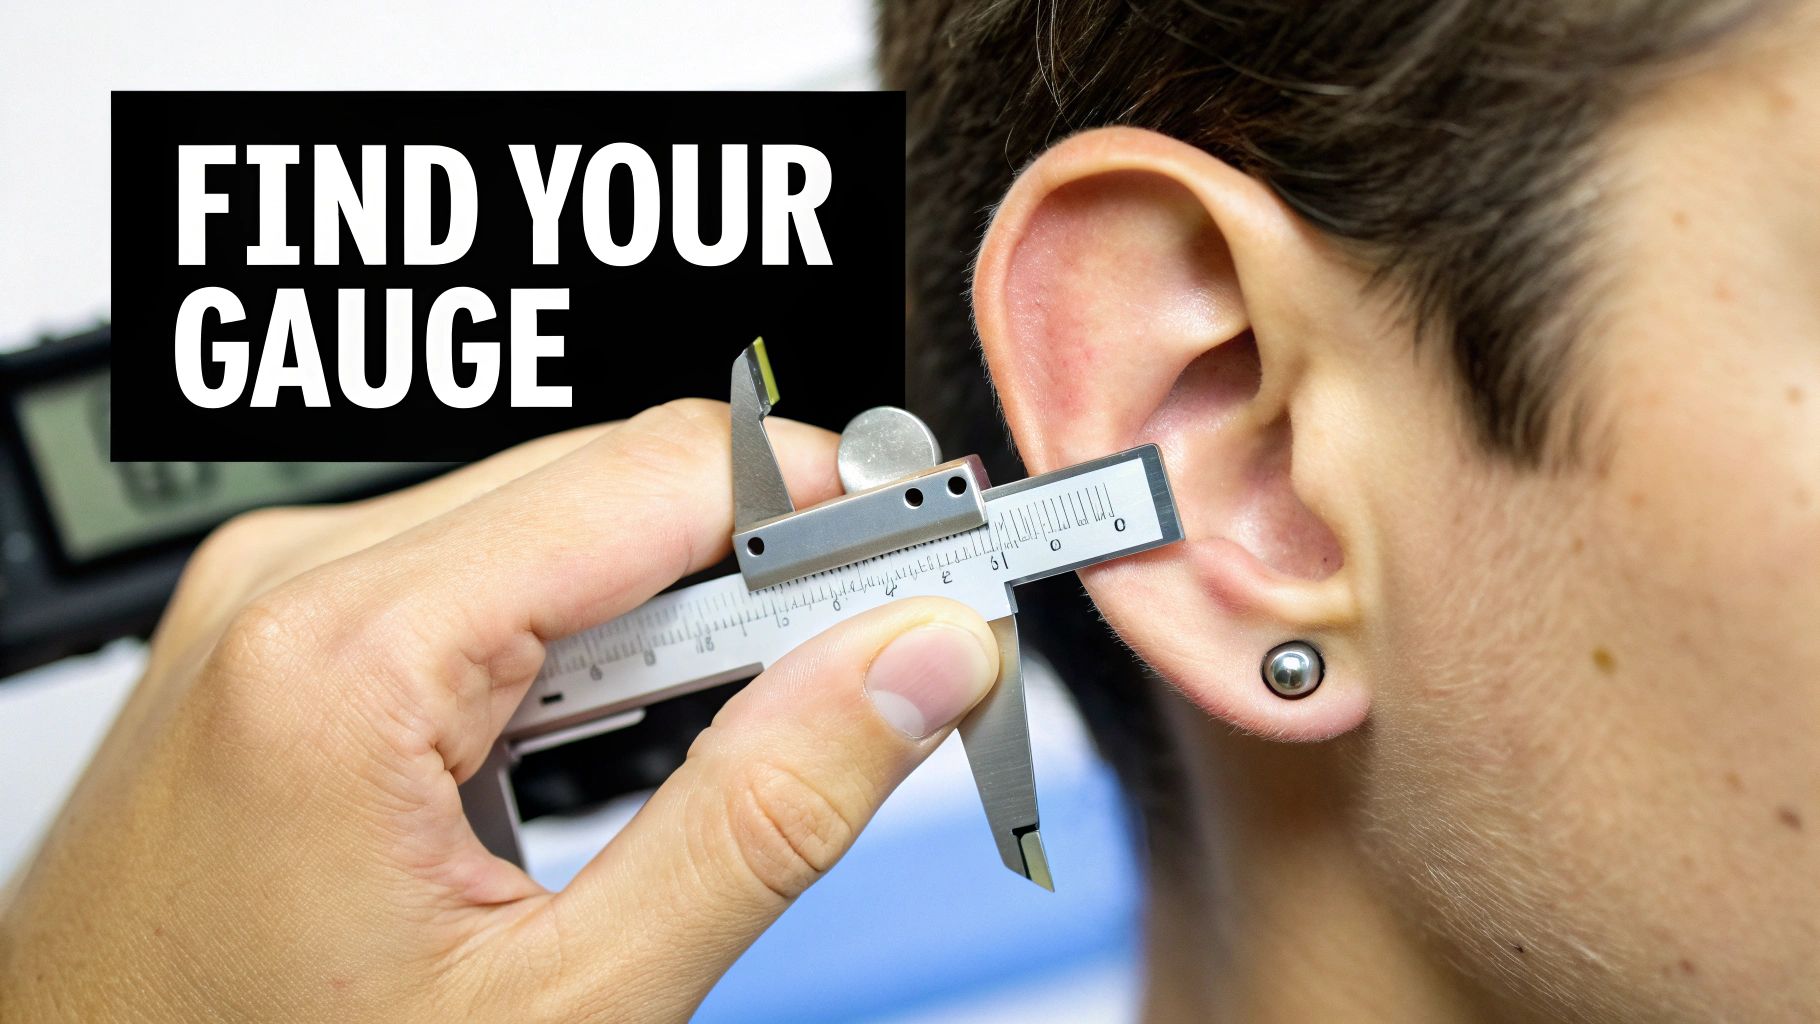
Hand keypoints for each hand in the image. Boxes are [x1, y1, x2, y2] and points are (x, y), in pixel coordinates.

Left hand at [0, 400, 999, 1022]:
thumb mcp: (561, 1006)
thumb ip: (762, 816)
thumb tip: (912, 666)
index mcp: (340, 656)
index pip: (662, 481)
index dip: (839, 504)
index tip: (952, 547)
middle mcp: (288, 587)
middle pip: (612, 484)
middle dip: (779, 558)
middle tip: (907, 640)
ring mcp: (268, 605)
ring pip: (552, 527)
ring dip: (686, 606)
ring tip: (782, 709)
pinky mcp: (277, 640)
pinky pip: (476, 578)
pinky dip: (588, 636)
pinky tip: (637, 726)